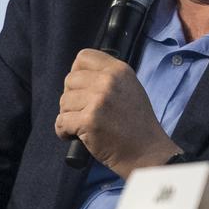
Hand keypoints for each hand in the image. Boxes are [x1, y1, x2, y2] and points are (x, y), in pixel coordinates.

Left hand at [56, 49, 181, 177]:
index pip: (83, 57)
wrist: (147, 151)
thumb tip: (80, 77)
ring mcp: (98, 100)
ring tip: (84, 126)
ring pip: (63, 102)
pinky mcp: (89, 120)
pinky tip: (76, 136)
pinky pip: (61, 122)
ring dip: (69, 116)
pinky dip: (64, 132)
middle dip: (72, 98)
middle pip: (69, 80)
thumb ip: (108, 79)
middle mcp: (108, 81)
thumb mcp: (130, 89)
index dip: (77, 73)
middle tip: (85, 112)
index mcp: (119, 70)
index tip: (82, 88)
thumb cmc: (137, 124)